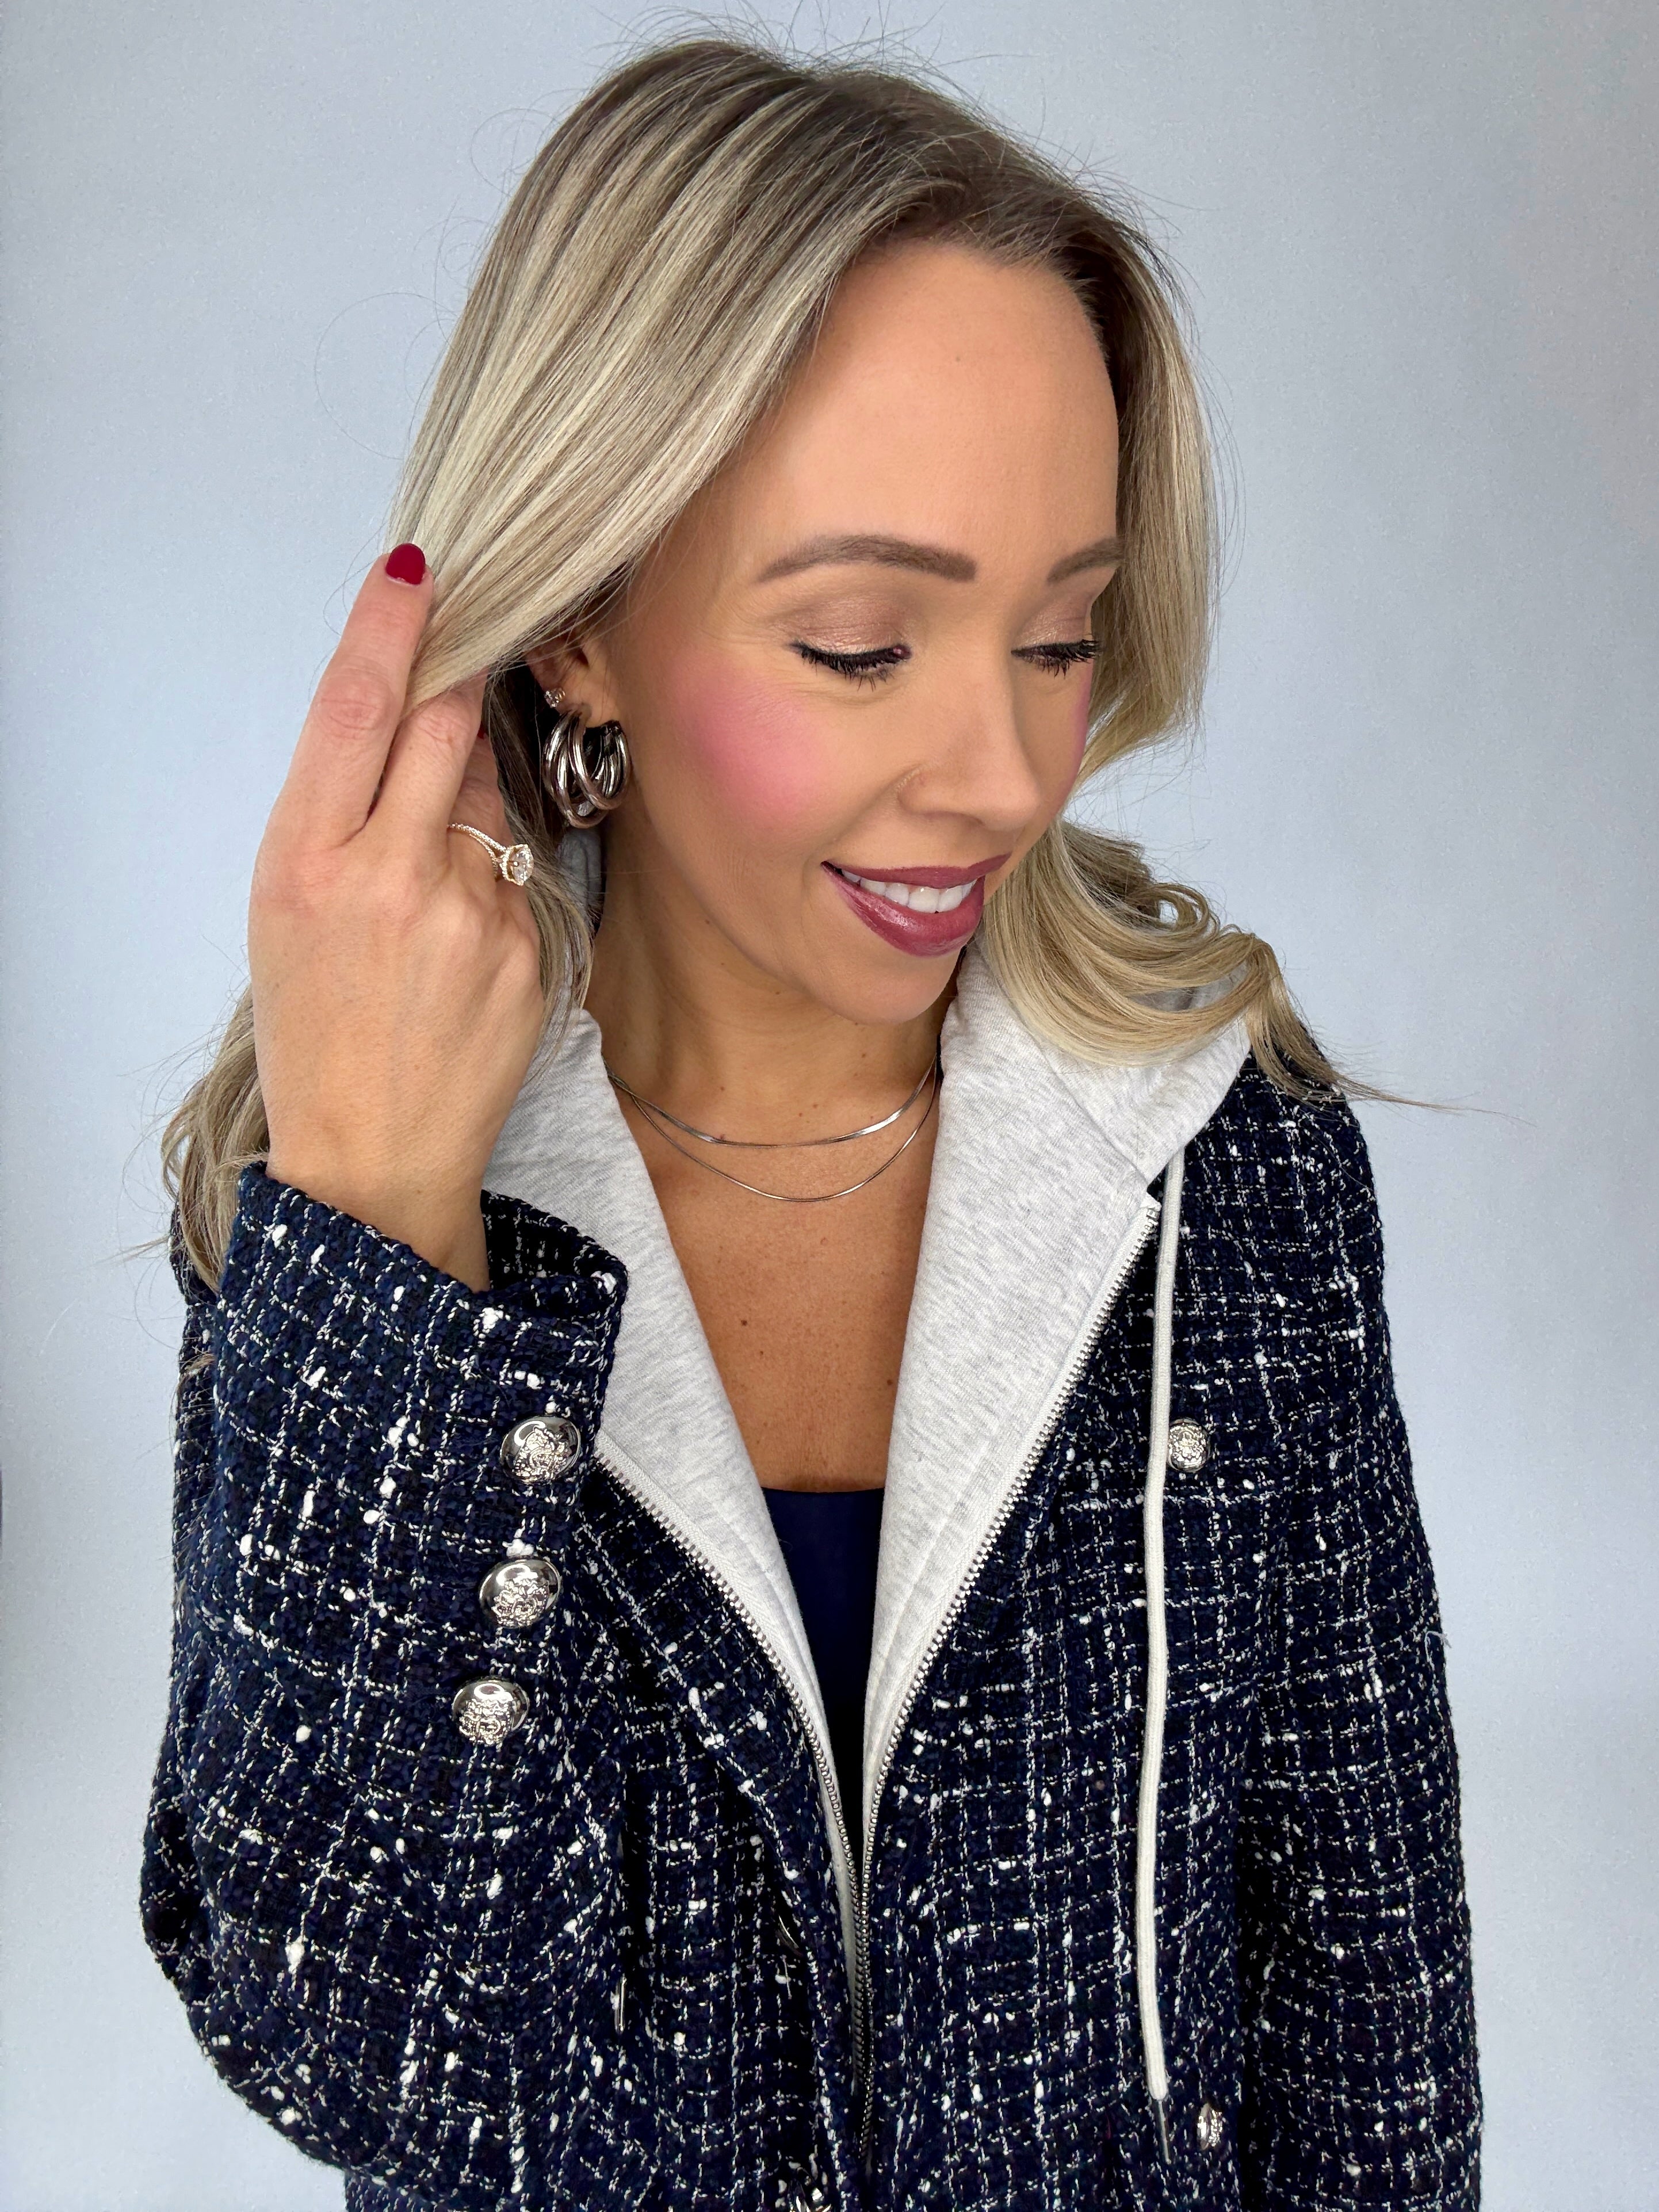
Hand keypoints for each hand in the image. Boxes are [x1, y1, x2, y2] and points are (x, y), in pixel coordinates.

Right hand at [250, 545, 544, 1290]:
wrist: (374, 1155)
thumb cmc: (317, 1026)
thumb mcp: (285, 910)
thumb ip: (340, 810)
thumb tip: (408, 712)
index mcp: (306, 863)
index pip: (355, 710)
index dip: (389, 626)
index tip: (419, 564)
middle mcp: (388, 880)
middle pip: (447, 727)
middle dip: (461, 678)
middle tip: (471, 645)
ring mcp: (469, 916)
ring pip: (491, 797)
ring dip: (472, 801)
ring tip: (429, 880)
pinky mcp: (529, 950)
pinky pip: (522, 866)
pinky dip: (498, 872)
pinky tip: (464, 934)